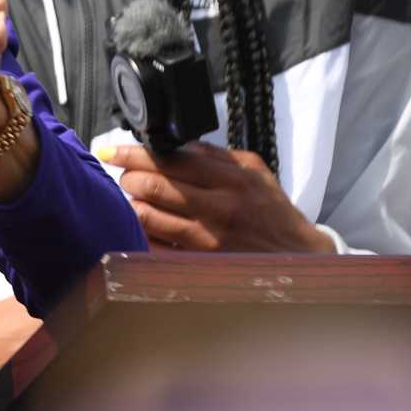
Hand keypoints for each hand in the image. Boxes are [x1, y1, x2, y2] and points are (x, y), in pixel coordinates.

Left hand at [93, 141, 335, 252]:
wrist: (299, 257)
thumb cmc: (273, 212)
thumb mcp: (254, 172)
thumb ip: (216, 155)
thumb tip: (177, 145)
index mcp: (229, 179)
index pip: (169, 159)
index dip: (133, 153)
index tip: (110, 151)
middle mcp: (217, 208)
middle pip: (152, 186)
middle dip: (129, 178)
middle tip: (125, 176)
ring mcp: (207, 240)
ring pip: (148, 217)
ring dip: (132, 205)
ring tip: (134, 200)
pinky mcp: (201, 265)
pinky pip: (156, 248)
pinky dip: (143, 234)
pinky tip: (145, 227)